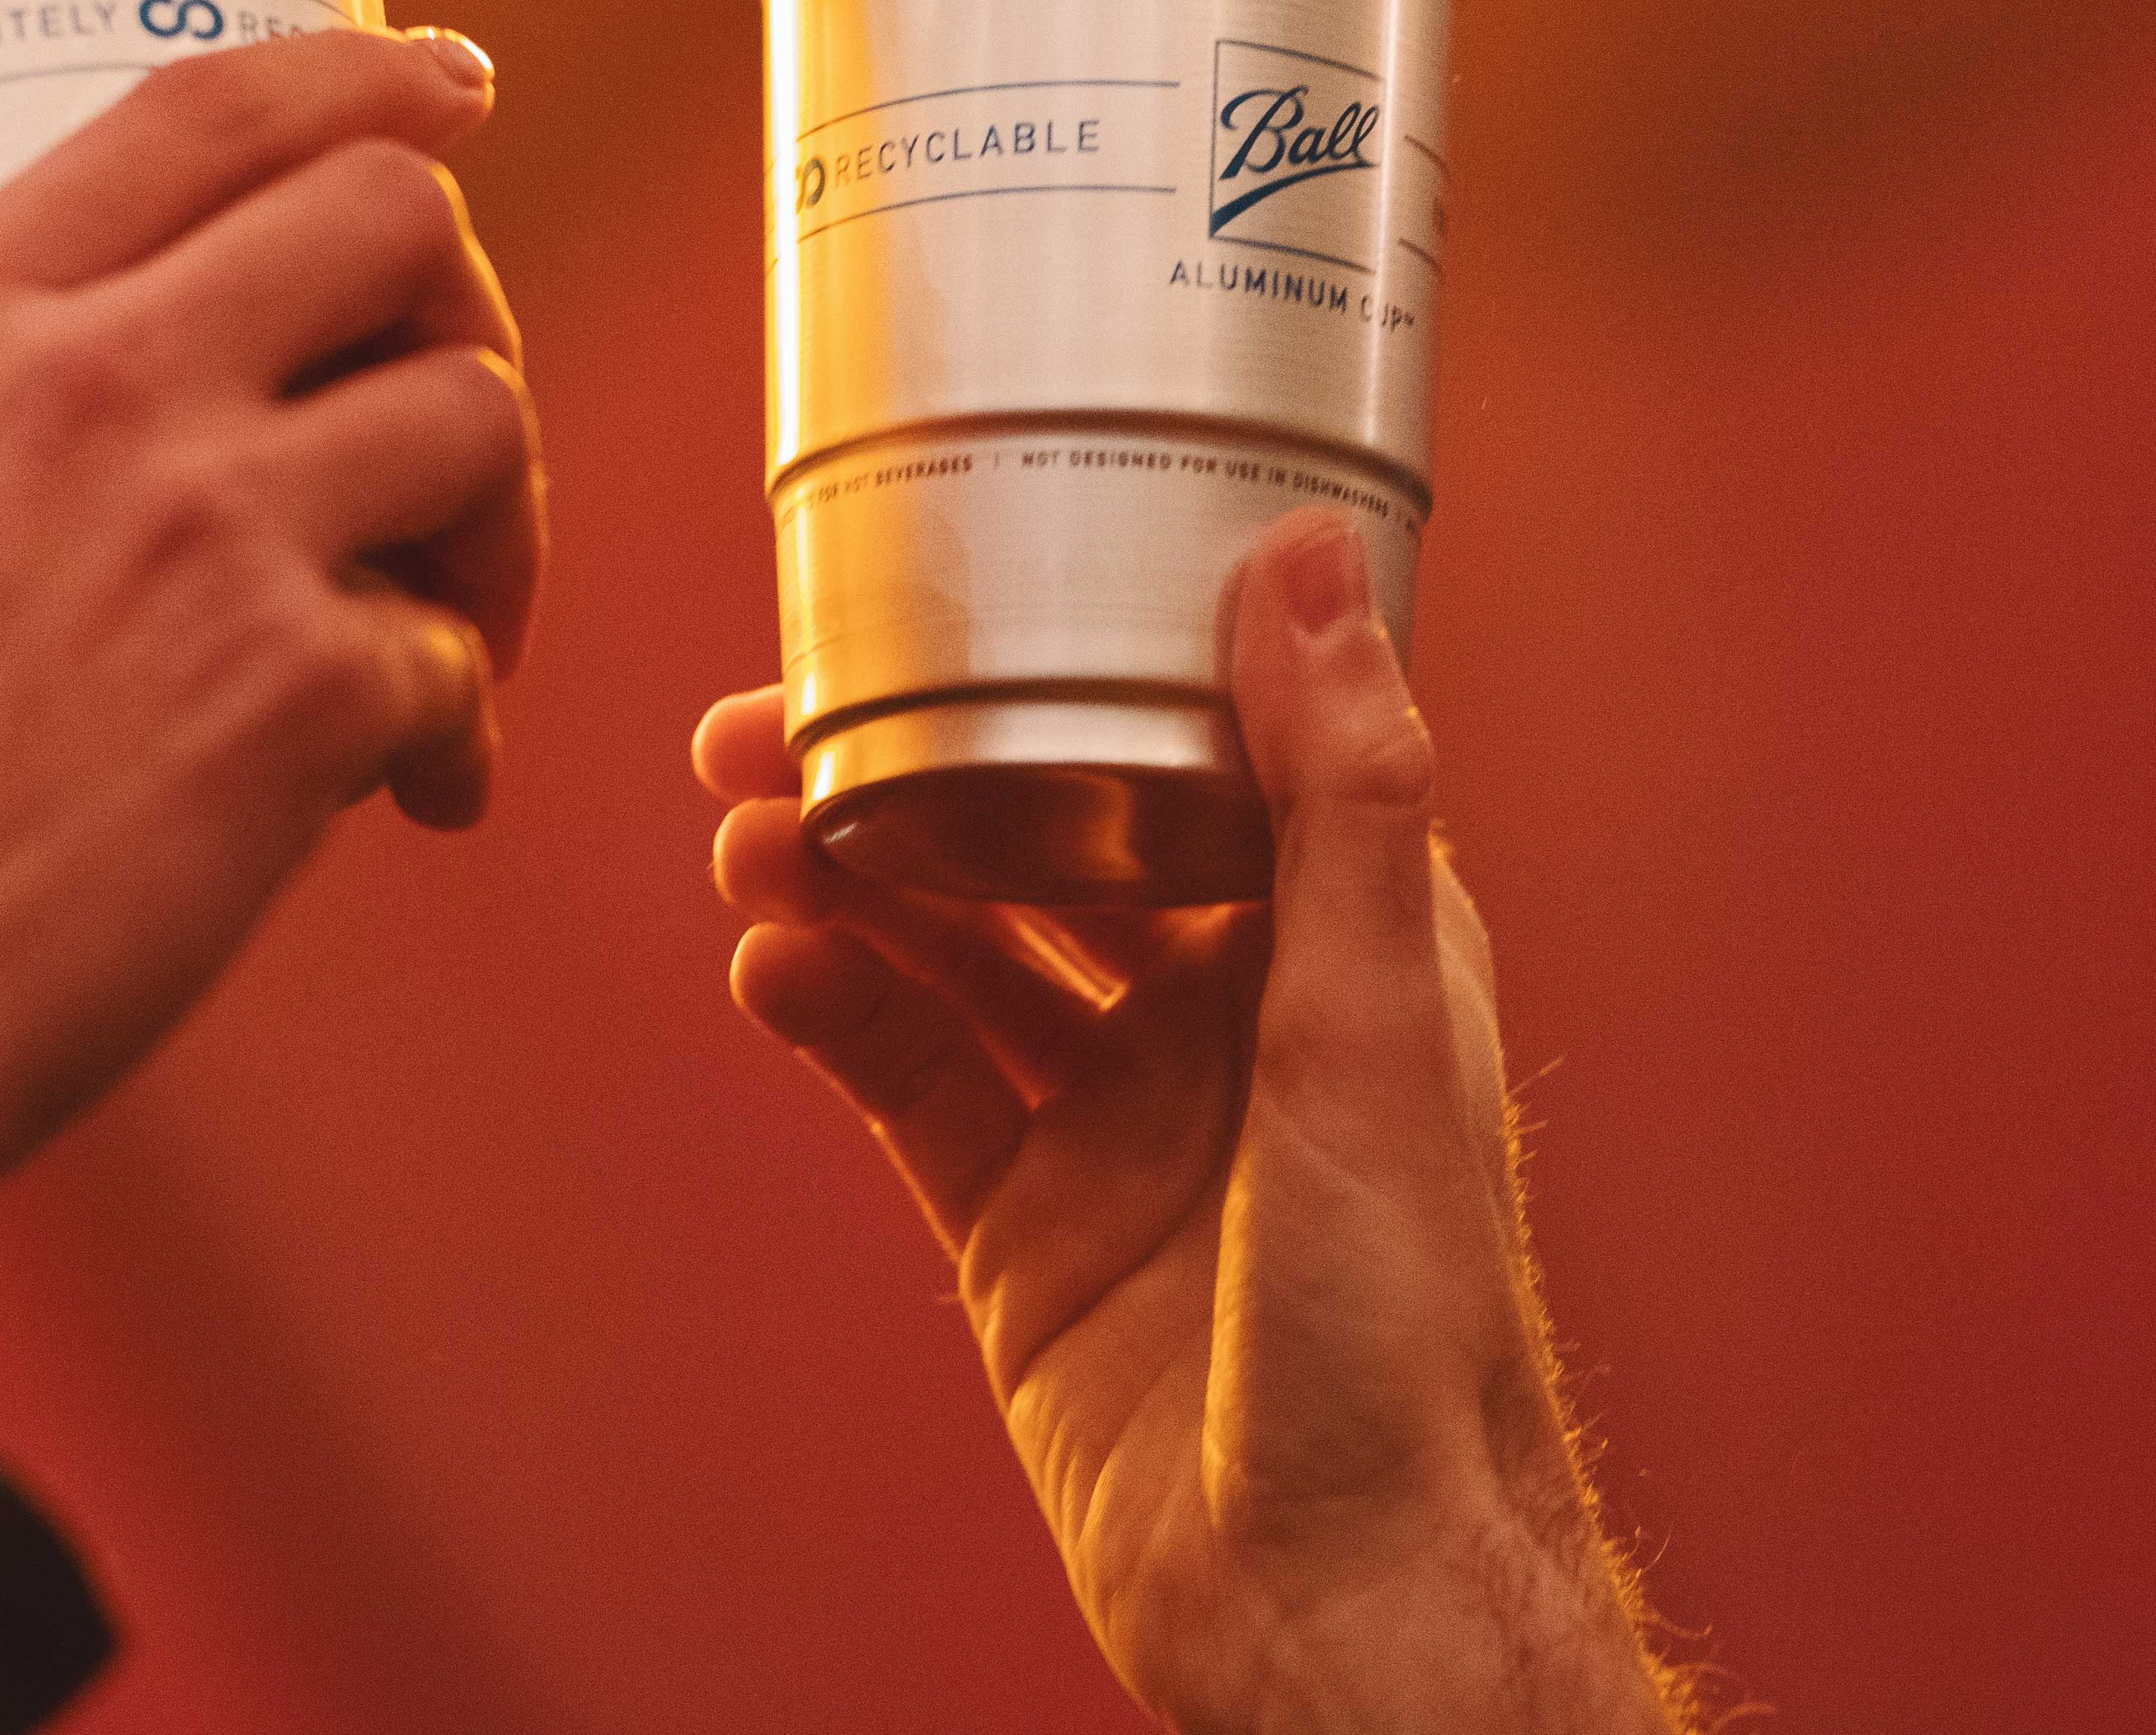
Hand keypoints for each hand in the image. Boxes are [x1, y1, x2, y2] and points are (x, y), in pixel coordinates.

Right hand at [0, 27, 543, 1355]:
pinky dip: (460, 722)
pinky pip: (464, 648)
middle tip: (447, 440)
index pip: (210, 107)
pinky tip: (409, 797)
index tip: (455, 84)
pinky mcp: (302, 685)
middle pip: (398, 218)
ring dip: (499, 523)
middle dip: (463, 311)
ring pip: (482, 411)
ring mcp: (208, 525)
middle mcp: (87, 380)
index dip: (367, 77)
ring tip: (447, 634)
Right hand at [698, 512, 1695, 1734]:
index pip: (1182, 748)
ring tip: (746, 828)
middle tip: (767, 721)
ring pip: (950, 954)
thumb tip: (1313, 557)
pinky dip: (836, 1015)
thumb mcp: (1377, 1014)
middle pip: (1034, 842)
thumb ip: (1342, 787)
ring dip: (846, 878)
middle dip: (906, 768)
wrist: (1343, 1597)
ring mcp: (1113, 1123)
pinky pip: (909, 1092)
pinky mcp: (1025, 1234)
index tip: (952, 597)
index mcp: (1328, 937)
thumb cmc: (1410, 1325)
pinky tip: (774, 965)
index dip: (1063, 665)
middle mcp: (1216, 1014)